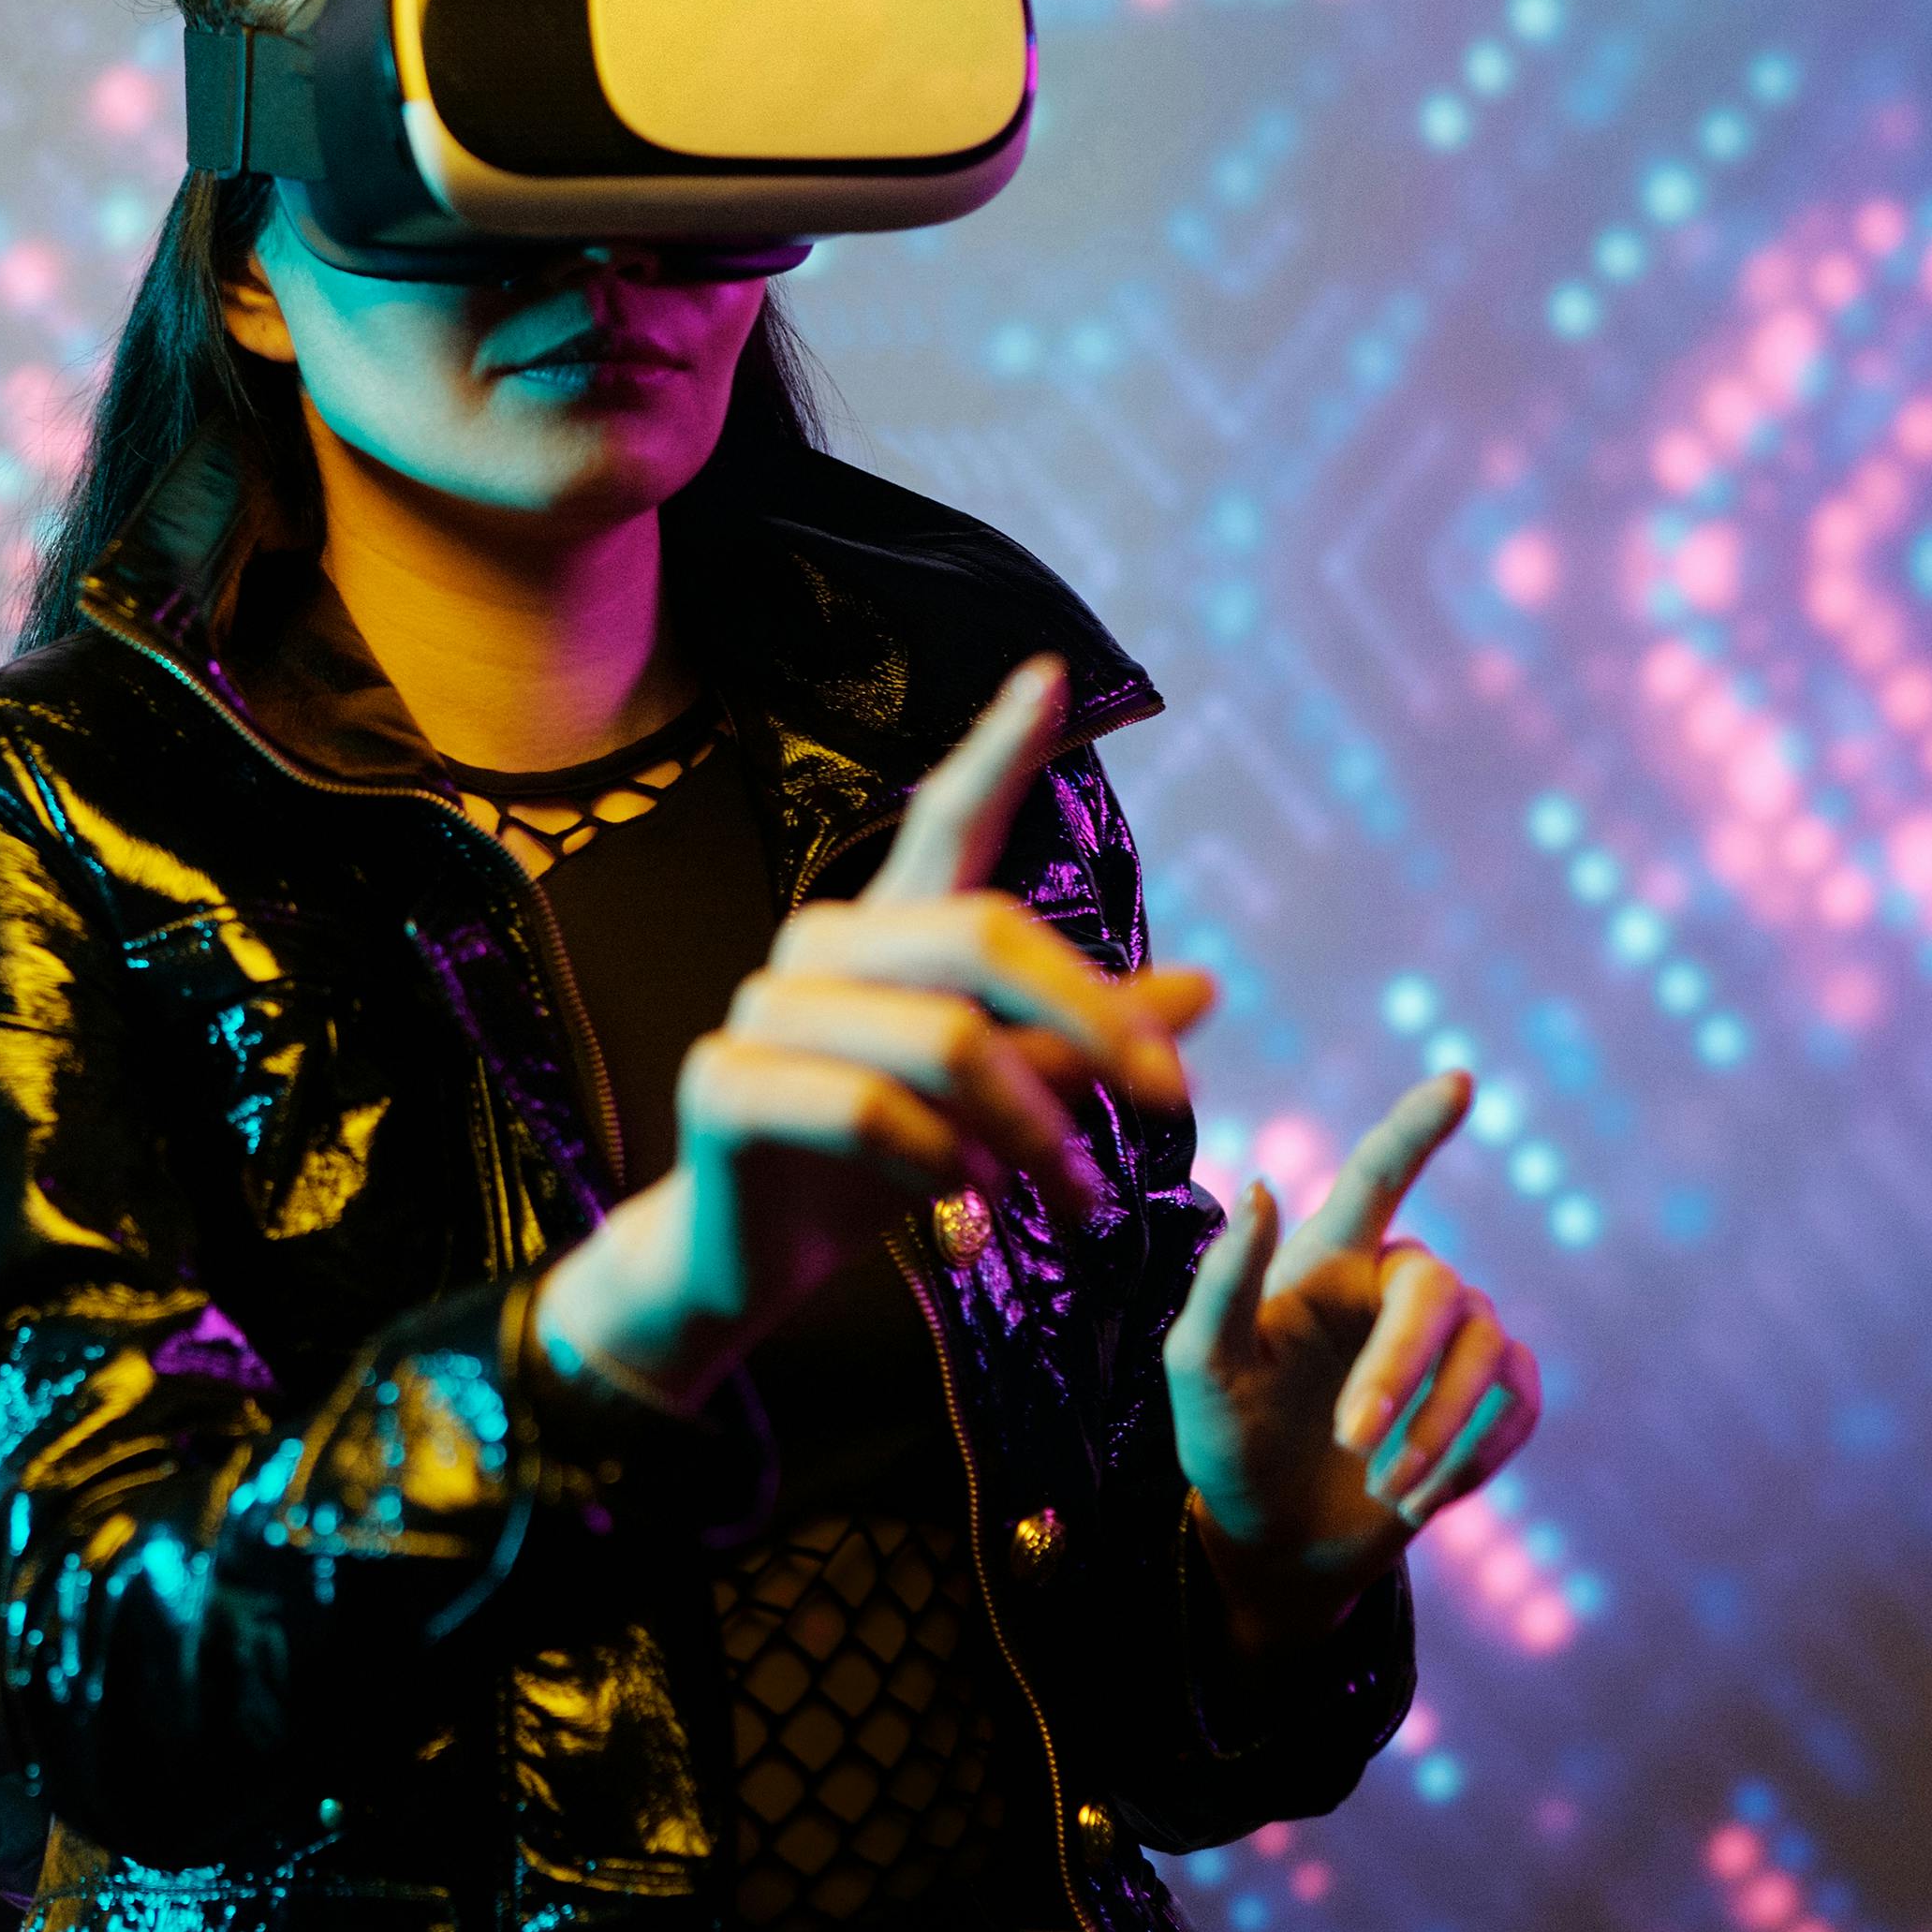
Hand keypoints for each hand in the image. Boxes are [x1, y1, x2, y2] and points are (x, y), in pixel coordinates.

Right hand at [545, 658, 1218, 1404]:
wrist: (752, 1256)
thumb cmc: (882, 1164)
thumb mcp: (1002, 1102)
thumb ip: (1084, 1044)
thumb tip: (1207, 988)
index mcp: (888, 931)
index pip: (945, 820)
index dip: (996, 748)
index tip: (1051, 674)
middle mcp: (821, 945)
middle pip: (982, 935)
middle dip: (1095, 1022)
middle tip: (1169, 1105)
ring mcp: (763, 1006)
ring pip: (942, 1040)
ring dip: (1036, 1130)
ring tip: (1077, 1200)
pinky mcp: (724, 1081)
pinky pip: (870, 1112)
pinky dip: (942, 1166)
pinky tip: (960, 1204)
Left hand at [1165, 1070, 1542, 1651]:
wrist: (1272, 1535)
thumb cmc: (1224, 1439)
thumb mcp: (1199, 1368)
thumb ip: (1221, 1283)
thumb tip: (1261, 1187)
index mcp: (1324, 1260)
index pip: (1378, 1177)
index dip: (1417, 1127)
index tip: (1458, 1081)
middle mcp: (1394, 1284)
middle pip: (1436, 1291)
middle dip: (1400, 1368)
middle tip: (1352, 1439)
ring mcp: (1452, 1338)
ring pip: (1485, 1351)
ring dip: (1435, 1429)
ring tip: (1383, 1487)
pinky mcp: (1492, 1398)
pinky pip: (1517, 1403)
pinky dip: (1472, 1456)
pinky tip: (1417, 1500)